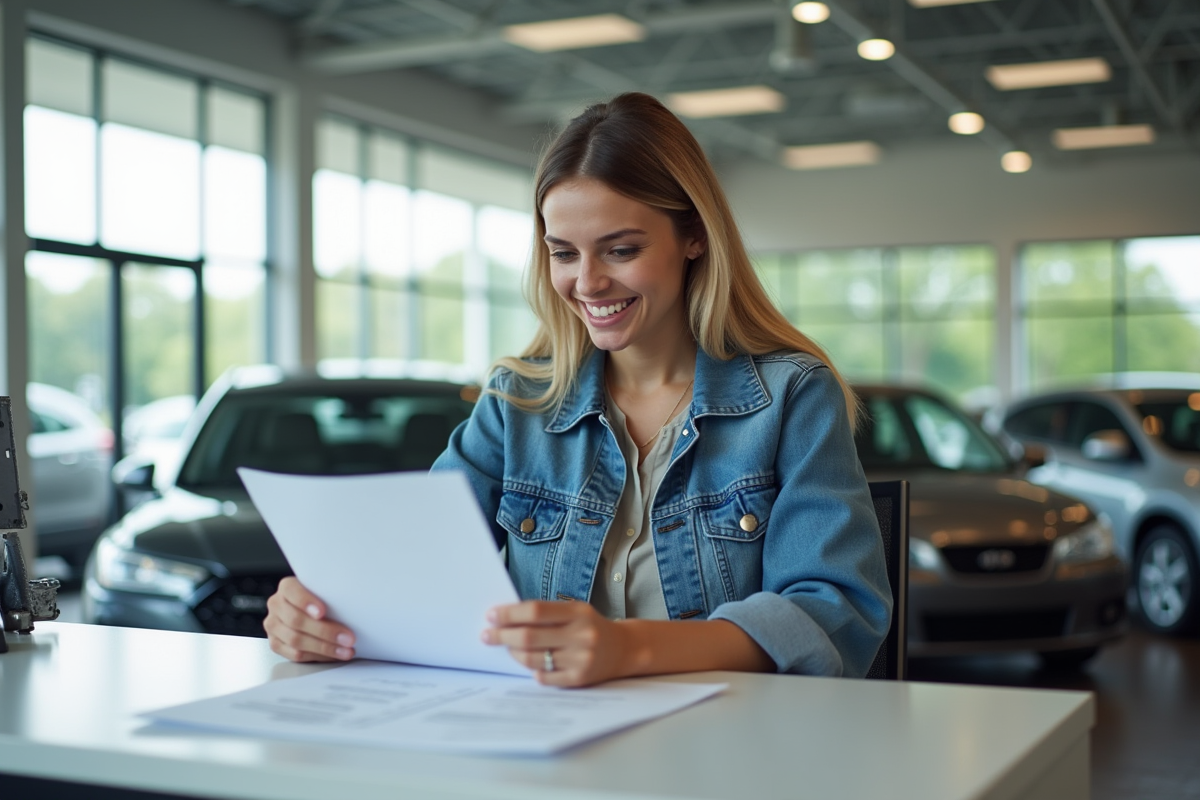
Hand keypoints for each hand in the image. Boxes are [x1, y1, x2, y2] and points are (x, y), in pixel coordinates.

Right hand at [264, 577, 355, 662]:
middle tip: (348, 638)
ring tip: (345, 650)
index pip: (292, 591)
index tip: (322, 612)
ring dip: (324, 647)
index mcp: (287, 587)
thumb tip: (354, 605)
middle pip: (296, 620)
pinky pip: (295, 654)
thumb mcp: (324, 590)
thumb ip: (330, 594)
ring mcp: (273, 626)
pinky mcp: (276, 644)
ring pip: (296, 640)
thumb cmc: (321, 598)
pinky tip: (334, 655)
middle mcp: (276, 605)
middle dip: (325, 631)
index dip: (306, 602)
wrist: (307, 609)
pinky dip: (318, 656)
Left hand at [481, 601, 635, 686]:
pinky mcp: (579, 679)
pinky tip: (529, 664)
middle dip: (503, 636)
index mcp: (578, 613)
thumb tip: (507, 618)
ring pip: (533, 659)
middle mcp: (581, 636)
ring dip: (514, 653)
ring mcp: (580, 659)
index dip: (509, 614)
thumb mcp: (575, 611)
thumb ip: (546, 613)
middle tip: (487, 635)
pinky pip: (544, 677)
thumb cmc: (590, 627)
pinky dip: (532, 670)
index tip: (491, 616)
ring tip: (508, 648)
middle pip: (530, 637)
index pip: (535, 611)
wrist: (624, 649)